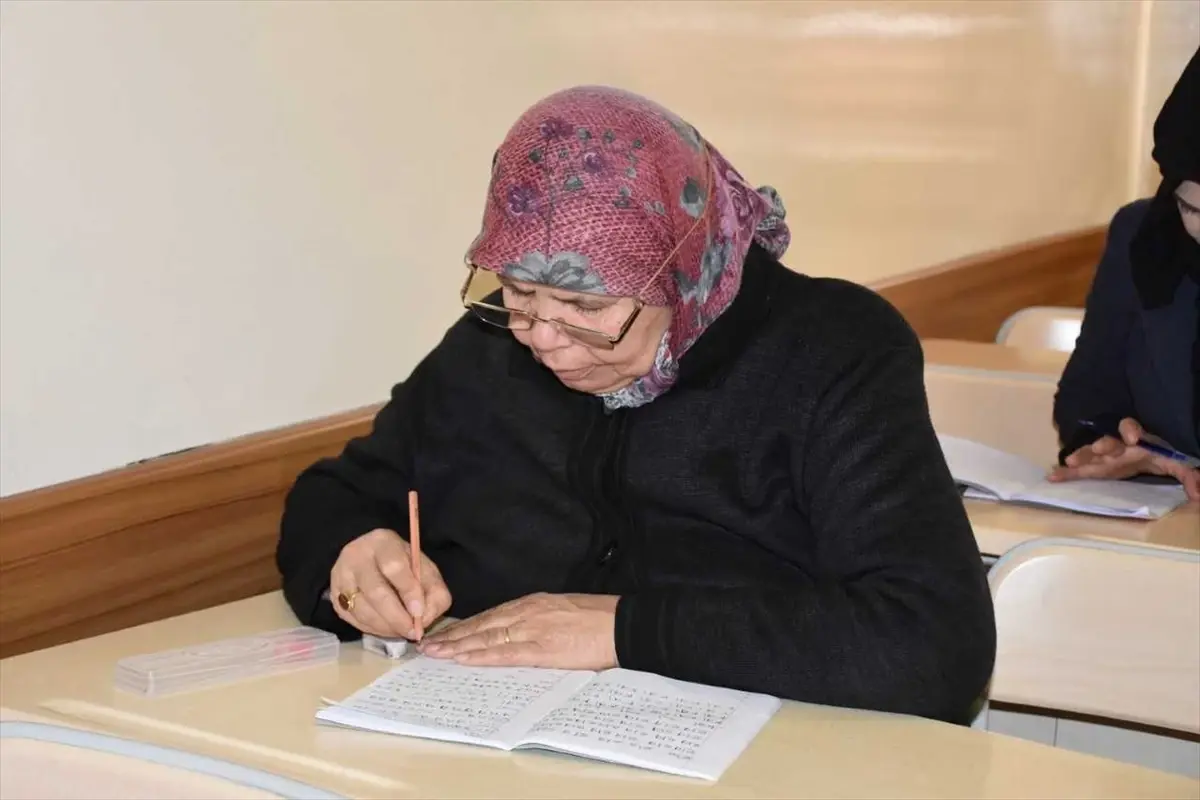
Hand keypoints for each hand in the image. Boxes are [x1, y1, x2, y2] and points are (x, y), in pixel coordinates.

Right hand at [330, 528, 451, 639]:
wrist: (370, 559)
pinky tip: (387, 629)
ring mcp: (340, 576)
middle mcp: (356, 556)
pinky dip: (373, 629)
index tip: (419, 613)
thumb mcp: (425, 570)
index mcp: (383, 542)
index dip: (408, 591)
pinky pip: (353, 619)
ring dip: (385, 627)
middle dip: (397, 617)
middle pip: (376, 592)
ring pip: (362, 609)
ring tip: (402, 632)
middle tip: (412, 632)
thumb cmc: (403, 565)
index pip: (394, 566)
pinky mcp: (334, 596)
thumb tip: (424, 618)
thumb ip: (434, 592)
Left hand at [417, 592, 618, 669]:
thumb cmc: (600, 619)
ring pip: (486, 638)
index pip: (491, 615)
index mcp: (533, 603)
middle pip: (481, 625)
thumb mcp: (564, 611)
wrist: (624, 624)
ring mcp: (533, 629)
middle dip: (453, 635)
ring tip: (435, 653)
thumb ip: (541, 620)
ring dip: (457, 646)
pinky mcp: (543, 648)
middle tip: (427, 645)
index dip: (466, 626)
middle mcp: (528, 612)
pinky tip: (462, 659)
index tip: (446, 633)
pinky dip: (480, 656)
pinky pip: (504, 653)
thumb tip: (523, 632)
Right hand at [1049, 417, 1199, 499]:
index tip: (1132, 438)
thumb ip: (1190, 474)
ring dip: (1082, 458)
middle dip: (1102, 446)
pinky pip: (1083, 470)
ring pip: (1092, 455)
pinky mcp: (1100, 468)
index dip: (1130, 430)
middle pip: (1109, 442)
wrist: (1156, 456)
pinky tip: (1053, 477)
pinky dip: (1068, 474)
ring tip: (1069, 463)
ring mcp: (1108, 458)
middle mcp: (1120, 446)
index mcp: (1139, 441)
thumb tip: (1198, 493)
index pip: (1132, 428)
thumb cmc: (1165, 457)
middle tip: (1098, 449)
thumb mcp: (1180, 464)